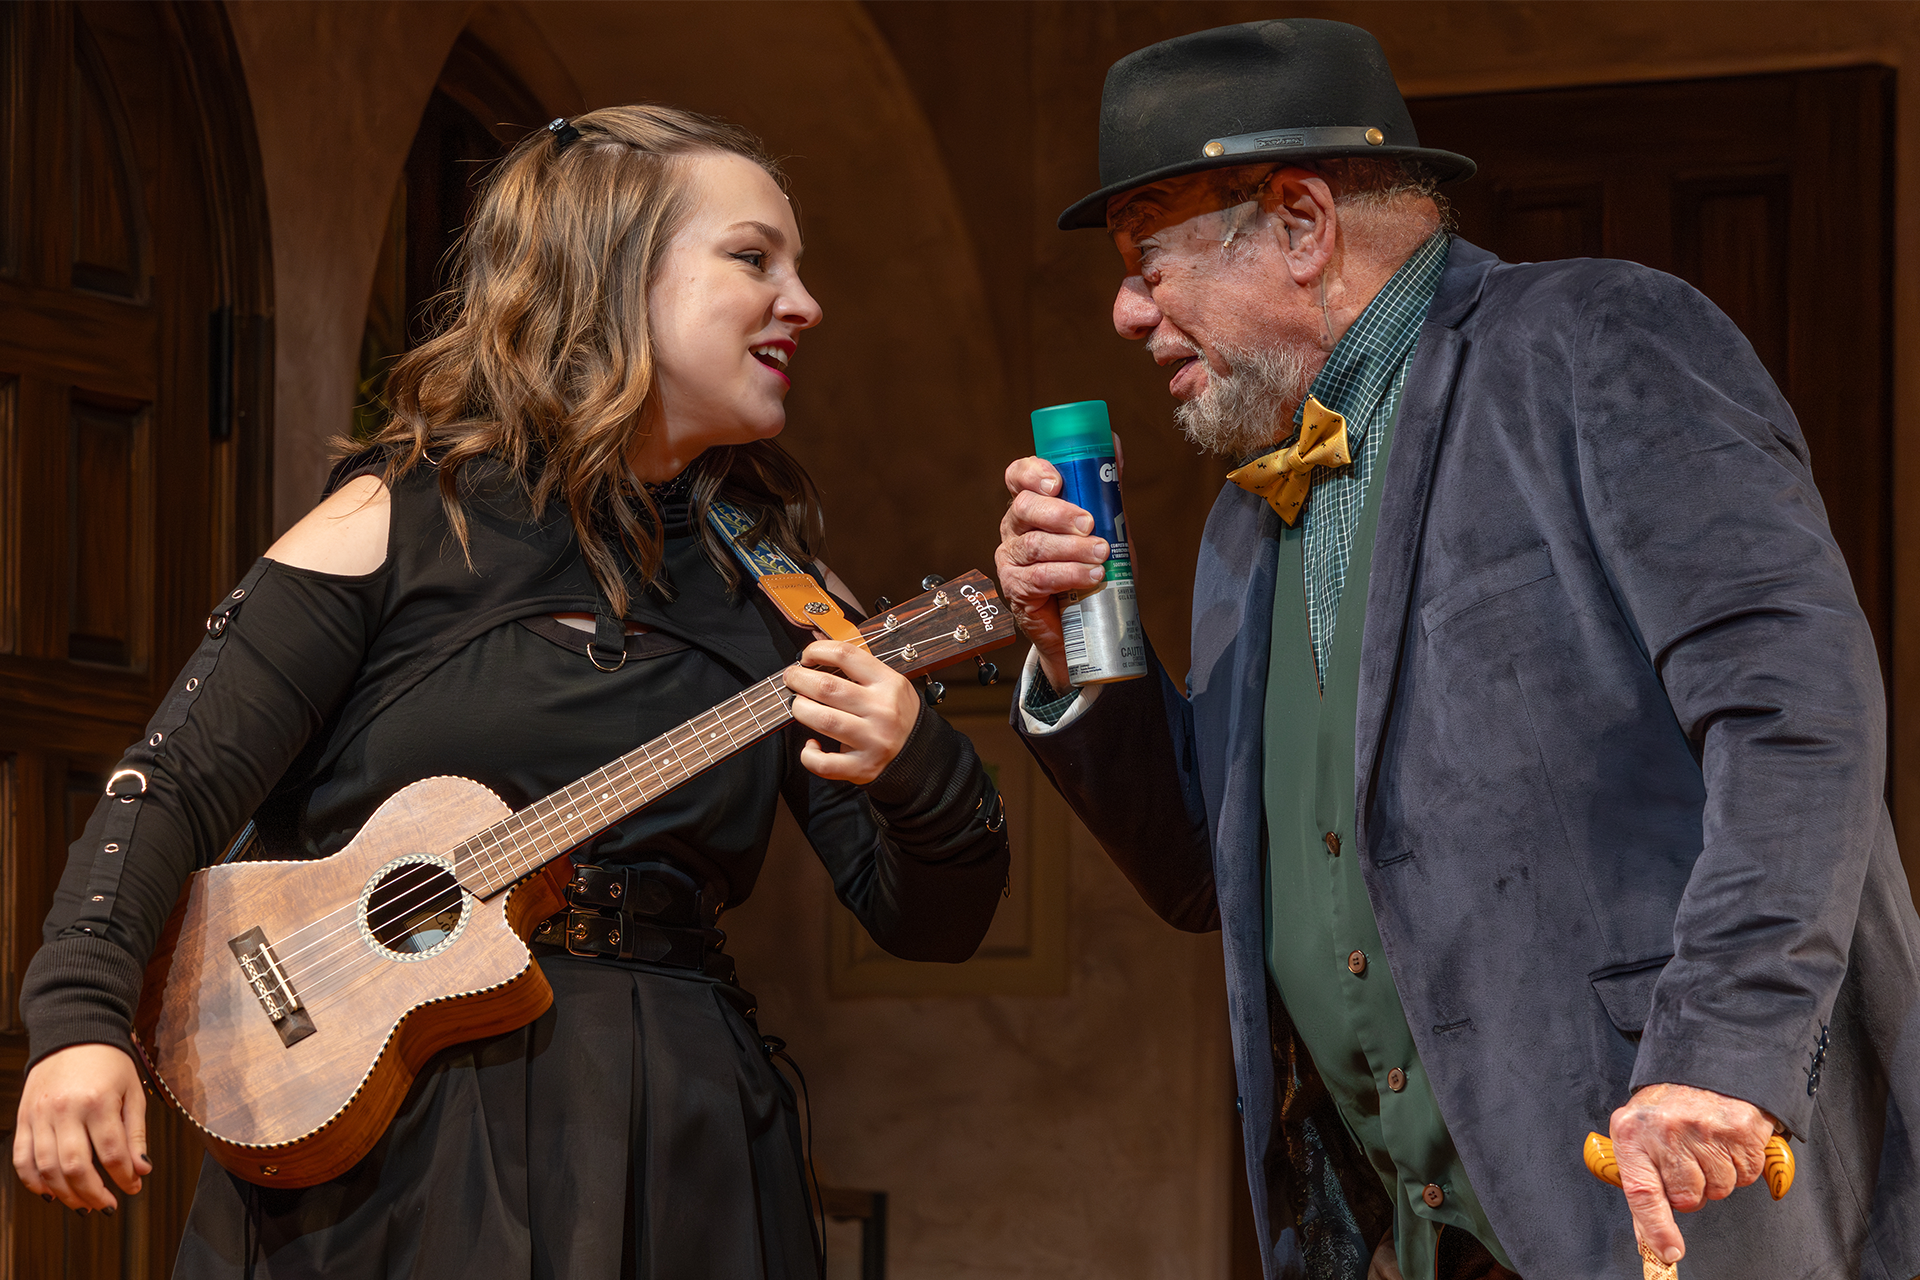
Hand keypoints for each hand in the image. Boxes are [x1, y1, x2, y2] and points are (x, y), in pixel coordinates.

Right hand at [14, 1043, 151, 1210]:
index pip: (111, 1153)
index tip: (133, 1187)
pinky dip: (33, 1181)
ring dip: (65, 1194)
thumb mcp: (132, 1091)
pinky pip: (22, 1159)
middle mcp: (65, 1111)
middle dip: (93, 1193)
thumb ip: (136, 1132)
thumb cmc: (109, 1061)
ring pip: (47, 1169)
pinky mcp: (23, 1118)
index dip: (124, 1177)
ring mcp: (39, 1116)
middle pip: (76, 1167)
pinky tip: (50, 1192)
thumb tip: (141, 1168)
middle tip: (107, 1205)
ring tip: (83, 1203)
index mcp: (98, 1102)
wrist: (74, 1032)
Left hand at [785, 638, 921, 784]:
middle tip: (792, 679)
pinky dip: (809, 754)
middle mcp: (882, 710)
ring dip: (800, 709)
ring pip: (823, 720)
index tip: (807, 657)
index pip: (846, 655)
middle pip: (827, 687)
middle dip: (799, 679)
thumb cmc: (898, 716)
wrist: (921, 753)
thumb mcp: (890, 685)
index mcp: (889, 684)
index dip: (817, 651)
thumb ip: (859, 670)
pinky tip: (811, 744)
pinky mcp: (862, 767)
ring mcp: (873, 740)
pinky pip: (824, 763)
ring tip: (799, 705)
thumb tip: (818, 653)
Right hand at [995, 442, 1120, 690]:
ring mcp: (1011, 559)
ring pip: (1035, 545)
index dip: (1032, 473)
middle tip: (1090, 523)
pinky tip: (1093, 576)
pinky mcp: (1015, 590)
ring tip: (1102, 555)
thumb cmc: (1093, 567)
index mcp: (1031, 505)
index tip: (1057, 481)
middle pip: (1024, 508)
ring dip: (1073, 549)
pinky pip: (1038, 578)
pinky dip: (1069, 574)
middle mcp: (1015, 528)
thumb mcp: (1105, 524)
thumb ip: (1105, 489)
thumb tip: (1114, 443)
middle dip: (1060, 514)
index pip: (1017, 476)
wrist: (1092, 623)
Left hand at [1608, 1082, 1774, 1266]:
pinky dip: (1740, 1165)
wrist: (1704, 1065)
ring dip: (1717, 1176)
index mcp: (1633, 1132)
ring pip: (1719, 1190)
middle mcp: (1667, 1131)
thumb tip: (1651, 1240)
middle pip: (1687, 1198)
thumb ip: (1642, 1183)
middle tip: (1688, 1159)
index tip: (1667, 1252)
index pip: (1642, 1192)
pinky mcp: (1740, 1130)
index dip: (1656, 1228)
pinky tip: (1727, 1139)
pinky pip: (1746, 1175)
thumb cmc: (1667, 1106)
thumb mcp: (1638, 1133)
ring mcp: (1705, 1130)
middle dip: (1691, 1190)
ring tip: (1706, 1143)